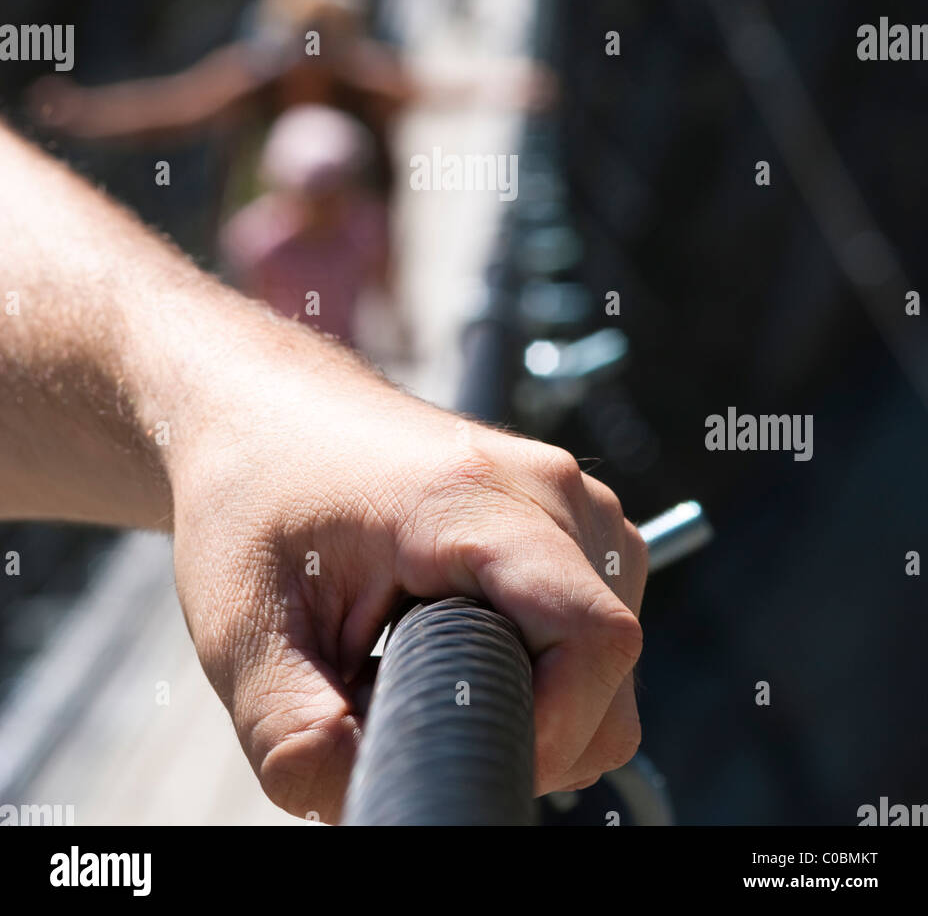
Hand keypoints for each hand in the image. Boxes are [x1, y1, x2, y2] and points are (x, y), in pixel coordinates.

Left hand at [169, 351, 645, 822]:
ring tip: (423, 662)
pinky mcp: (572, 516)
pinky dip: (540, 661)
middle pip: (609, 667)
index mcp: (475, 501)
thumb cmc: (253, 502)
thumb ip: (296, 736)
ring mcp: (571, 498)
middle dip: (524, 726)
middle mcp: (549, 489)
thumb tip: (370, 806)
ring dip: (533, 695)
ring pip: (609, 657)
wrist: (267, 412)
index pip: (594, 640)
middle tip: (410, 708)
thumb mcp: (244, 628)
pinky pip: (594, 625)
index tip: (457, 751)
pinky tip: (457, 638)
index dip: (546, 731)